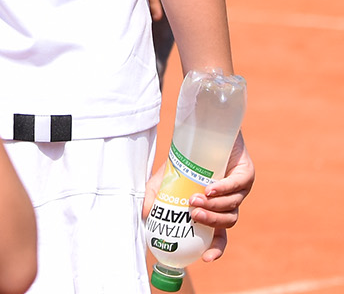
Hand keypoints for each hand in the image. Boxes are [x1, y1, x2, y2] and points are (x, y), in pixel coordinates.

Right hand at [142, 132, 252, 261]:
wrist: (201, 132)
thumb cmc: (183, 160)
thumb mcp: (165, 180)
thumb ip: (155, 197)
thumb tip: (145, 216)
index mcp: (215, 210)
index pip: (220, 235)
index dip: (216, 248)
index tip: (206, 258)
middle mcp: (230, 202)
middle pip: (227, 222)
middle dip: (211, 221)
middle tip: (193, 214)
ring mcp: (240, 190)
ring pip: (232, 205)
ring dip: (214, 206)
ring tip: (195, 199)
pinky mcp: (246, 174)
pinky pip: (237, 185)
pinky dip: (223, 189)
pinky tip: (209, 189)